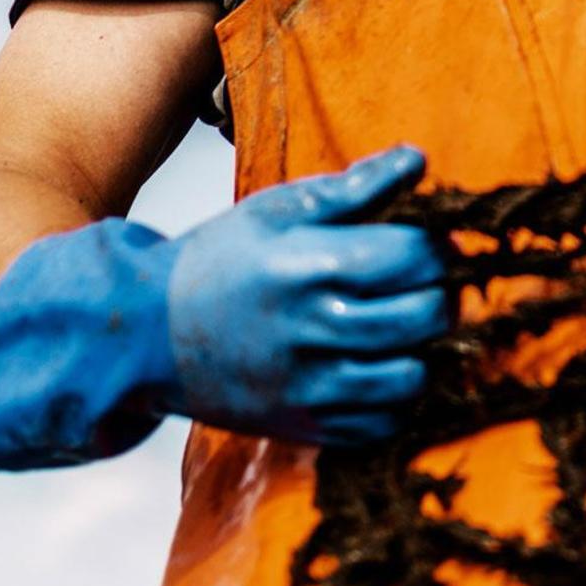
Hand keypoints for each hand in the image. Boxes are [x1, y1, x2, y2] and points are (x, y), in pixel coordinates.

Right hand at [0, 146, 446, 469]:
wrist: (142, 334)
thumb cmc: (221, 258)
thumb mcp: (279, 209)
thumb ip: (355, 186)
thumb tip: (418, 159)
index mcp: (310, 266)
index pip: (414, 257)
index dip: (438, 247)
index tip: (433, 244)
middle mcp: (312, 330)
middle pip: (424, 317)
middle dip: (443, 295)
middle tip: (432, 285)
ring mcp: (307, 387)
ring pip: (412, 378)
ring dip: (426, 350)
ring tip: (410, 328)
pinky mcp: (302, 426)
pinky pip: (381, 424)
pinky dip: (397, 398)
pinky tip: (384, 366)